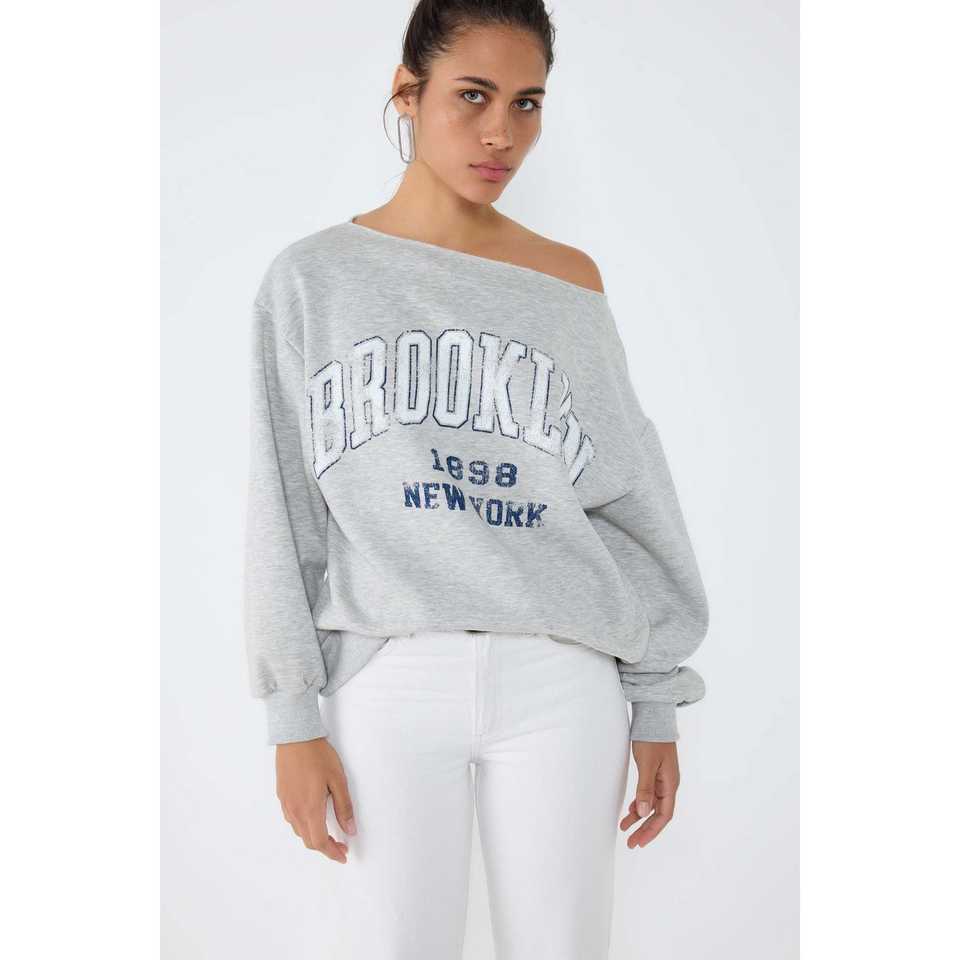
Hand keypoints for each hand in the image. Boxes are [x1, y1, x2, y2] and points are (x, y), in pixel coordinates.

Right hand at [275, 737, 355, 863]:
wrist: (295, 737)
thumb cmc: (318, 755)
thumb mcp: (338, 780)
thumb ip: (344, 807)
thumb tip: (350, 829)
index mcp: (310, 808)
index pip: (320, 842)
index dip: (332, 852)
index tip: (343, 855)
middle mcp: (295, 810)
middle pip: (309, 841)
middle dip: (325, 848)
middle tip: (340, 847)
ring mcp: (286, 804)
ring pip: (299, 832)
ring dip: (314, 838)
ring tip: (329, 834)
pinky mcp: (282, 796)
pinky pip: (292, 820)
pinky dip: (304, 827)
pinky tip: (313, 819)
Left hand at [619, 740, 678, 848]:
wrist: (653, 717)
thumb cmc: (652, 739)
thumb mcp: (647, 765)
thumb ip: (645, 789)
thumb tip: (643, 813)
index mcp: (670, 784)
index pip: (664, 815)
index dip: (652, 830)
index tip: (639, 842)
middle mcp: (668, 784)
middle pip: (658, 813)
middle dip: (645, 829)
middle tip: (631, 843)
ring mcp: (662, 779)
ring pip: (652, 805)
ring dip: (640, 817)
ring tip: (625, 827)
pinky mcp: (654, 773)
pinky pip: (649, 794)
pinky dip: (640, 804)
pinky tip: (631, 810)